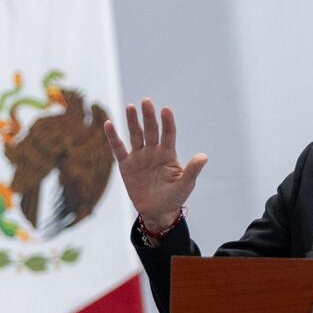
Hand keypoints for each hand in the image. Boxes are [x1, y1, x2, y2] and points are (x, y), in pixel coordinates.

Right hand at [103, 98, 207, 229]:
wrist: (157, 211)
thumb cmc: (174, 197)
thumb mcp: (185, 185)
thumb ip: (192, 170)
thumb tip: (204, 156)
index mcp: (169, 154)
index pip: (169, 134)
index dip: (167, 122)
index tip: (166, 110)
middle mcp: (154, 151)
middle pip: (151, 130)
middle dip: (149, 116)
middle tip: (146, 101)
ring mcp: (139, 157)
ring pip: (136, 135)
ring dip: (133, 122)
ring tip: (131, 107)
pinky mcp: (126, 165)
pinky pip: (119, 149)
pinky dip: (113, 137)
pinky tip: (109, 124)